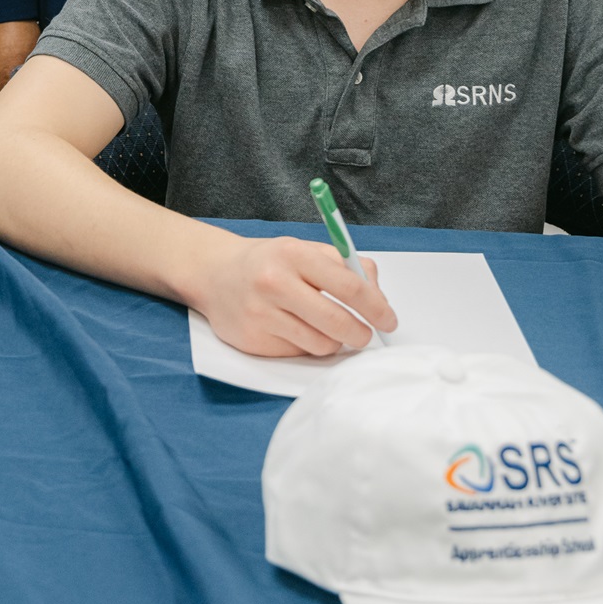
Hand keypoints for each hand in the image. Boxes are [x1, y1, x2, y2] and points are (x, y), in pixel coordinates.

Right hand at [0, 21, 40, 111]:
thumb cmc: (22, 29)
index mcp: (5, 79)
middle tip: (17, 111)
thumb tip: (38, 87)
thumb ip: (32, 75)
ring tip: (4, 102)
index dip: (19, 112)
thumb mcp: (34, 55)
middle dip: (5, 110)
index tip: (27, 113)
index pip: (11, 107)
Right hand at [192, 232, 395, 358]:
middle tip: (365, 335)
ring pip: (320, 345)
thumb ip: (345, 267)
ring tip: (322, 327)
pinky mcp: (252, 340)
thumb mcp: (305, 250)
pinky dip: (305, 346)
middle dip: (361, 334)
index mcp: (294, 254)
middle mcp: (274, 282)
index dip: (376, 308)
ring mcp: (261, 313)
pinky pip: (298, 353)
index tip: (389, 320)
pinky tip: (293, 329)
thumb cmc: (270, 262)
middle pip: (337, 322)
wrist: (214, 274)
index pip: (349, 286)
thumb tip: (378, 300)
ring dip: (332, 342)